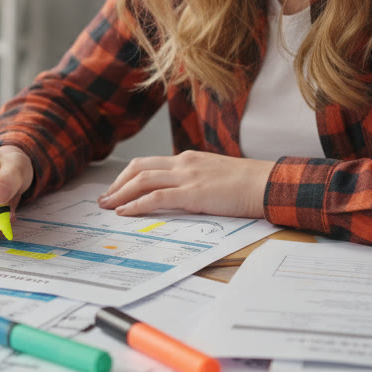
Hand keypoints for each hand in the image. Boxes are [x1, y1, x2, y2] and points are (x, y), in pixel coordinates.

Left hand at [96, 151, 273, 218]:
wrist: (267, 183)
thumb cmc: (248, 184)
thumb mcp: (216, 177)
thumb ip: (196, 182)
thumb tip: (182, 196)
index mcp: (189, 159)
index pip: (149, 164)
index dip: (128, 176)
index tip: (116, 189)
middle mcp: (184, 163)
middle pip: (139, 168)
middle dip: (117, 184)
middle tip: (104, 199)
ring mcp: (188, 177)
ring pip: (142, 180)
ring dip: (120, 194)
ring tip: (107, 207)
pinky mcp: (193, 193)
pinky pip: (156, 197)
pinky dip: (137, 204)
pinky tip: (125, 212)